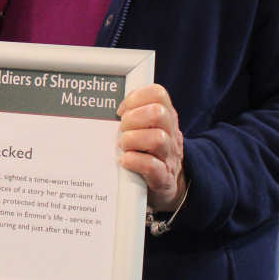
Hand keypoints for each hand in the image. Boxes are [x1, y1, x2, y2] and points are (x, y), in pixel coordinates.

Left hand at [116, 84, 186, 210]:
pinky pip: (151, 166)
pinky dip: (133, 161)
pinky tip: (124, 161)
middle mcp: (171, 134)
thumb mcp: (146, 128)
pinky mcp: (163, 178)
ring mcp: (168, 157)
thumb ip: (134, 114)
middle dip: (133, 119)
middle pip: (158, 113)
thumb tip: (107, 106)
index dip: (136, 97)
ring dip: (132, 140)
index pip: (158, 93)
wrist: (166, 185)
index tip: (122, 111)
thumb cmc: (147, 151)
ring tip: (123, 146)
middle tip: (122, 129)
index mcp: (166, 117)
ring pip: (157, 138)